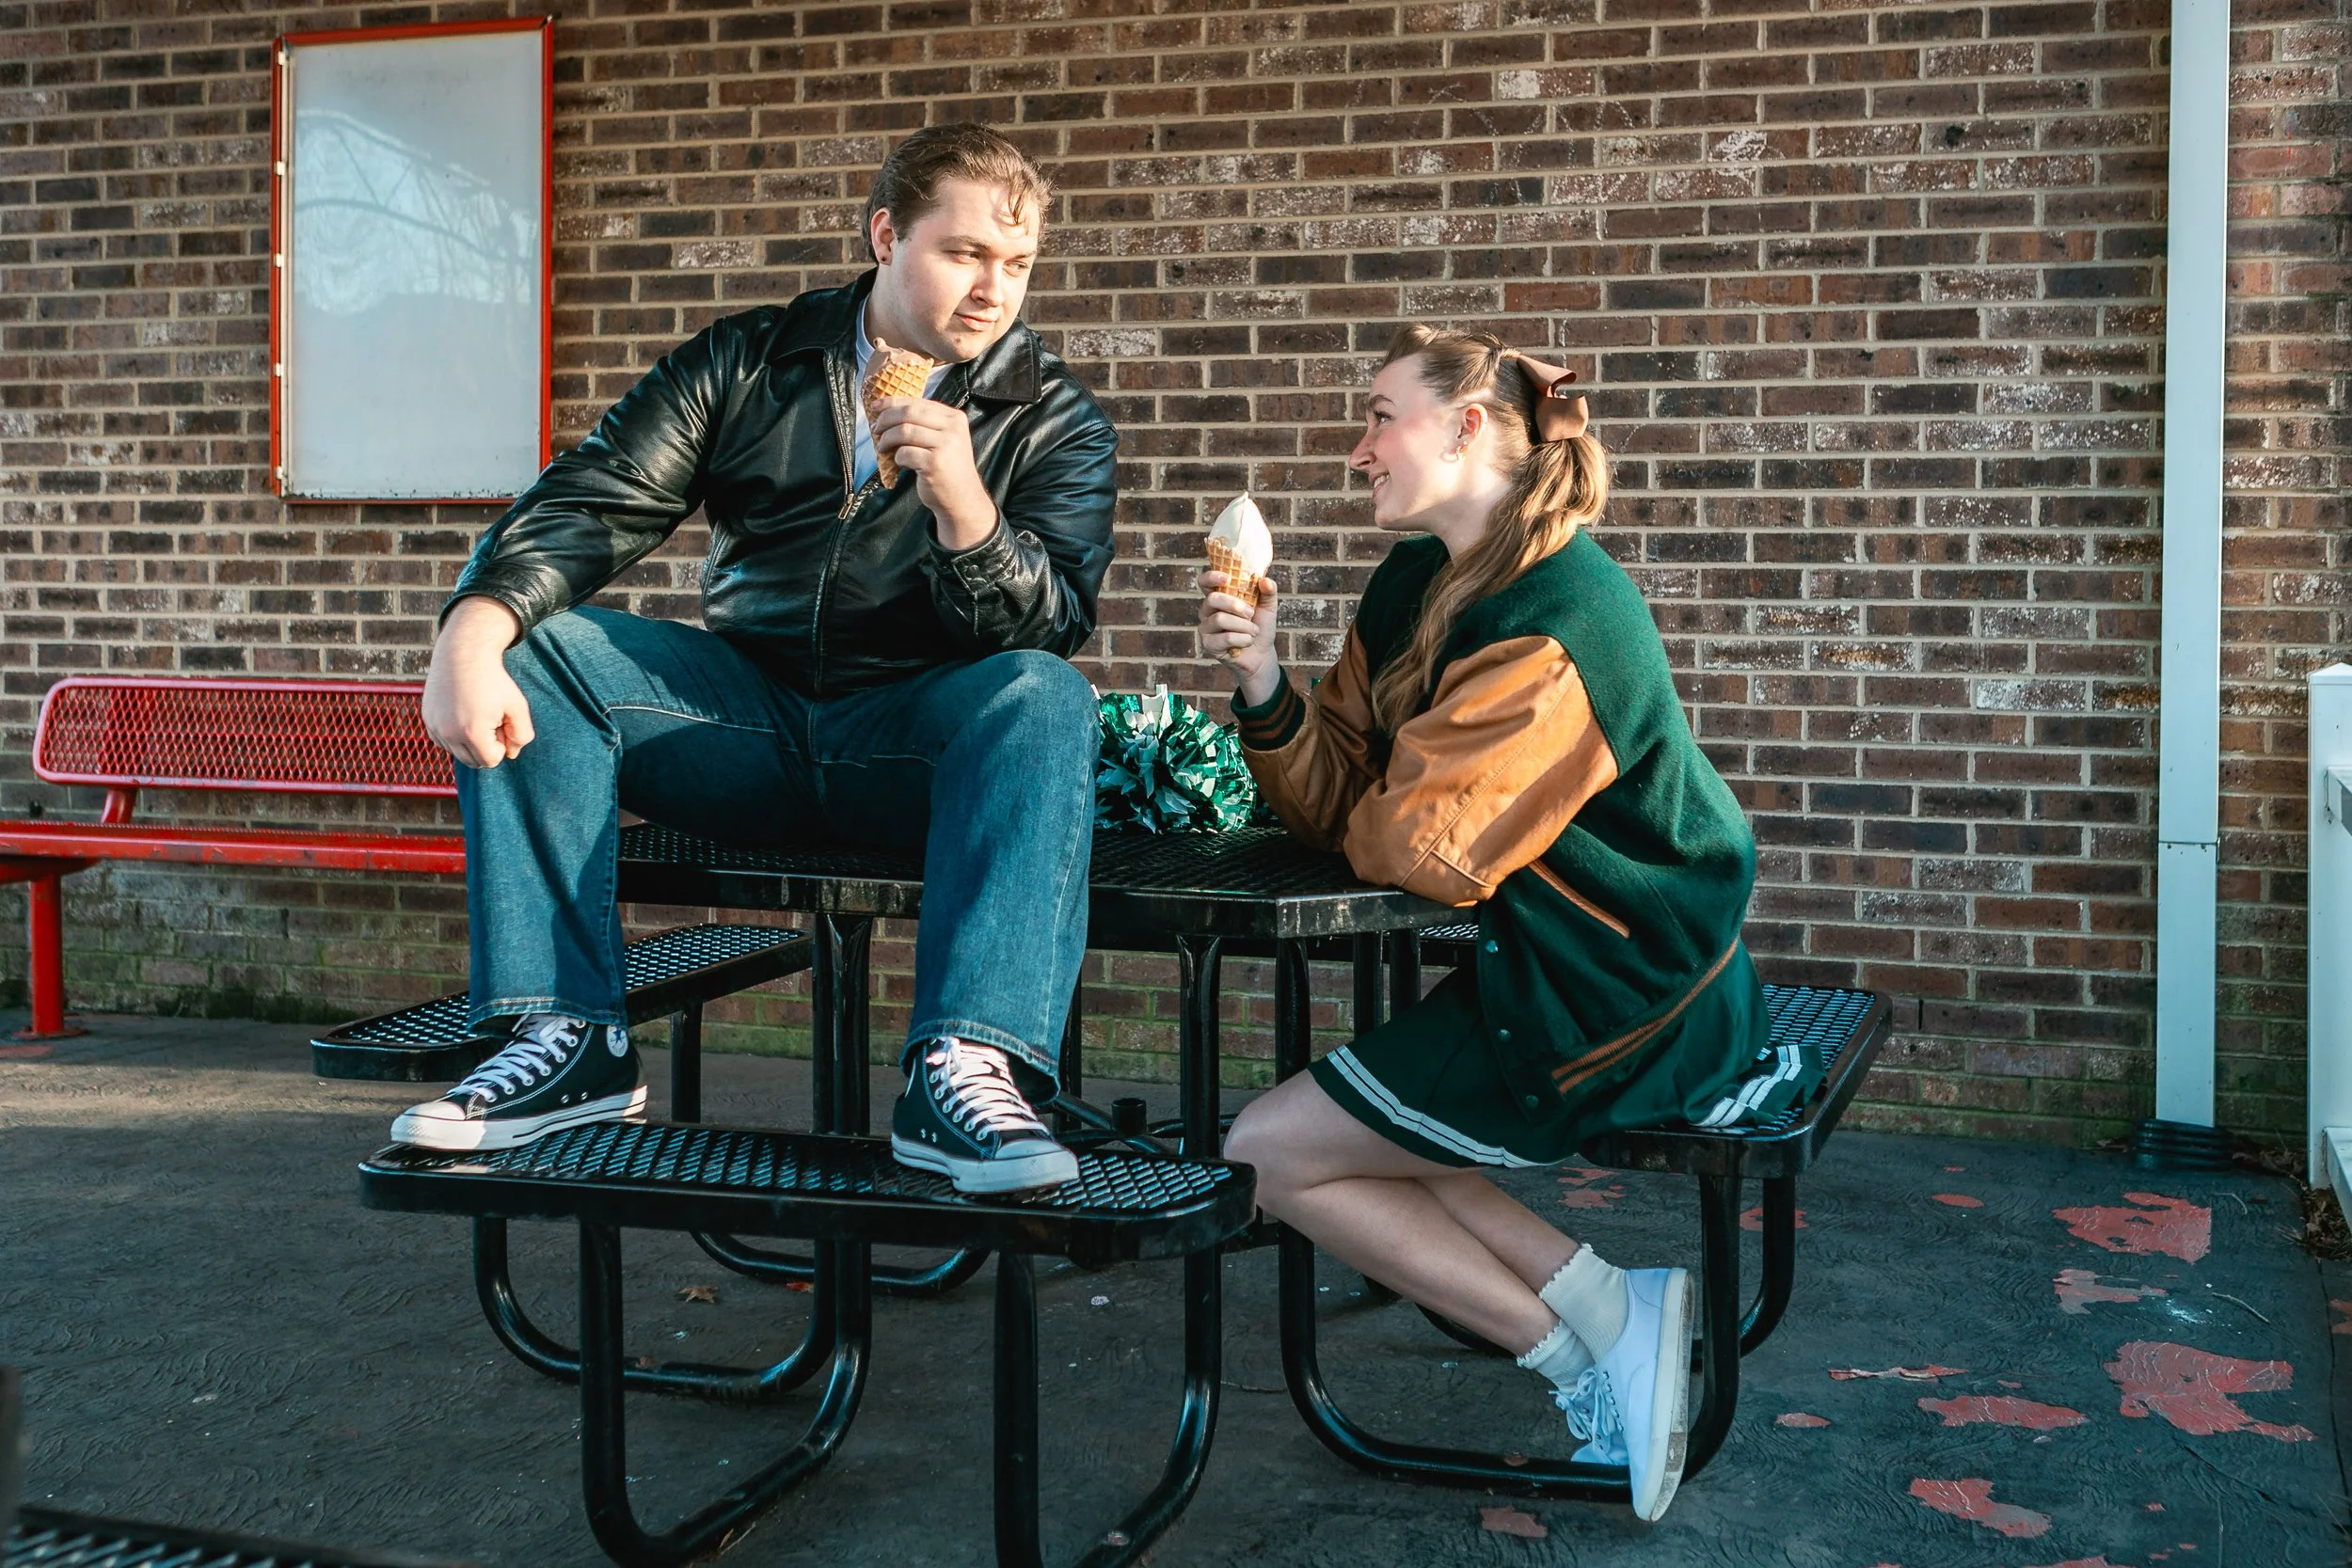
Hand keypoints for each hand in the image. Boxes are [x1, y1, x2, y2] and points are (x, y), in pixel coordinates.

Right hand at [423, 596, 532, 768]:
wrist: (462, 653)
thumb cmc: (493, 679)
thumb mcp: (518, 705)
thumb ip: (522, 735)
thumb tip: (511, 754)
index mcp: (472, 733)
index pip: (491, 761)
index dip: (501, 745)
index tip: (502, 722)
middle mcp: (448, 734)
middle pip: (473, 761)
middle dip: (486, 745)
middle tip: (491, 718)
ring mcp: (435, 727)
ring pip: (457, 752)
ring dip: (470, 741)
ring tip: (477, 713)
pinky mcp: (428, 720)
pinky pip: (444, 741)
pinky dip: (455, 734)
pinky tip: (463, 712)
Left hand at [871, 398, 995, 548]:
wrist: (962, 499)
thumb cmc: (948, 468)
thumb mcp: (945, 439)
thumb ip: (926, 423)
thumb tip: (889, 410)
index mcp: (955, 418)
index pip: (918, 402)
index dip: (892, 402)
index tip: (875, 406)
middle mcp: (953, 429)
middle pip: (909, 412)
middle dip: (886, 419)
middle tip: (875, 429)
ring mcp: (945, 446)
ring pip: (904, 431)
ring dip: (887, 439)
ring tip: (882, 447)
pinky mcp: (934, 464)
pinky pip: (904, 453)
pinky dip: (896, 457)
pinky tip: (900, 463)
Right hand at [1198, 570, 1280, 706]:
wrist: (1261, 654)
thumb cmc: (1260, 626)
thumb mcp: (1268, 607)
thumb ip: (1268, 592)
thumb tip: (1265, 580)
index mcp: (1219, 596)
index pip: (1205, 582)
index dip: (1211, 577)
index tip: (1227, 578)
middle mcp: (1207, 610)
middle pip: (1213, 599)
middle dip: (1235, 605)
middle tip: (1251, 614)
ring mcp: (1206, 627)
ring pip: (1220, 619)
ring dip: (1244, 626)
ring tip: (1253, 631)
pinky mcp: (1208, 644)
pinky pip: (1225, 638)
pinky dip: (1243, 640)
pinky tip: (1247, 642)